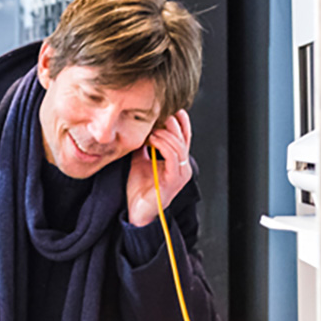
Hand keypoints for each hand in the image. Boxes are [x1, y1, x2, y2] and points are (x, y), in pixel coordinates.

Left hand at [125, 109, 192, 228]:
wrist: (136, 212)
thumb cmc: (139, 189)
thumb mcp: (141, 159)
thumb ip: (145, 144)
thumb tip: (140, 127)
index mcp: (177, 161)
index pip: (184, 136)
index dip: (179, 121)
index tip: (169, 108)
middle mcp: (182, 166)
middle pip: (183, 137)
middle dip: (171, 123)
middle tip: (158, 115)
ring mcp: (180, 174)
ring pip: (179, 145)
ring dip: (165, 133)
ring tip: (152, 129)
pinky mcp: (174, 180)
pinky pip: (173, 157)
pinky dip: (163, 145)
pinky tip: (152, 140)